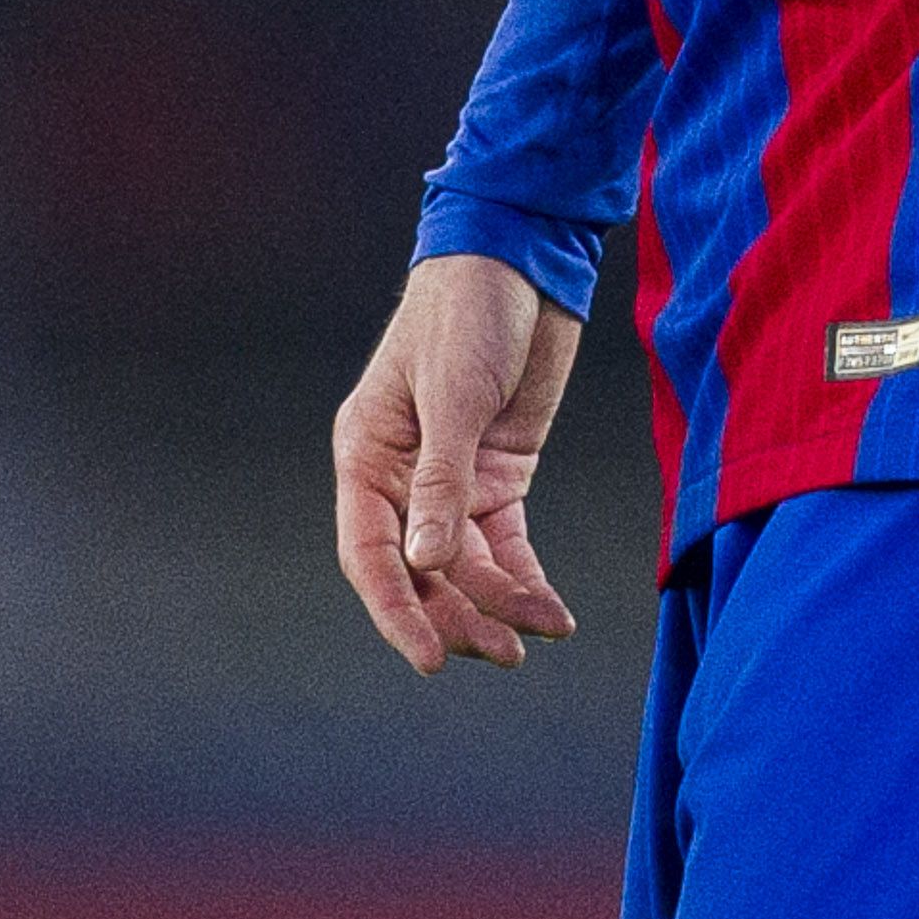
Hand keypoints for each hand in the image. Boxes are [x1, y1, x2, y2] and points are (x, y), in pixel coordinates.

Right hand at [333, 253, 585, 672]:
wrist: (524, 260)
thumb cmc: (468, 309)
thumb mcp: (454, 393)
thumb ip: (443, 479)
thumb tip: (426, 561)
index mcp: (367, 455)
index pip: (371, 554)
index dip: (398, 611)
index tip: (431, 658)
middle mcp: (402, 478)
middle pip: (422, 573)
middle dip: (460, 616)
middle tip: (503, 652)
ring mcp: (453, 482)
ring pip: (467, 569)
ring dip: (499, 605)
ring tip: (541, 631)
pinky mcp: (500, 477)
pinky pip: (506, 547)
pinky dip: (526, 580)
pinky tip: (551, 611)